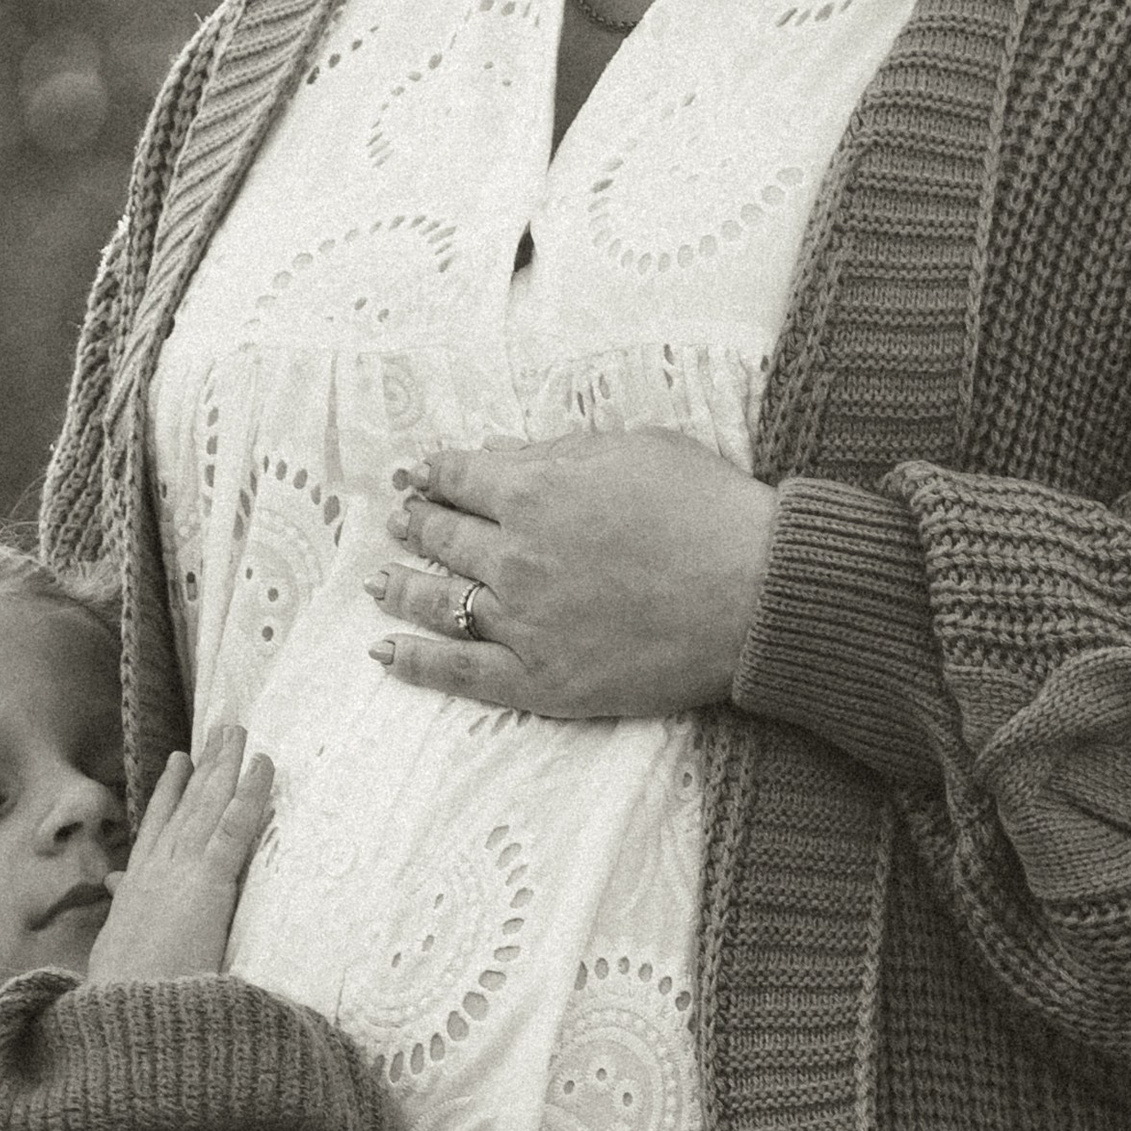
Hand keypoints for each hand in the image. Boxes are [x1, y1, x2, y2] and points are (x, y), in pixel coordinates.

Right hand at [84, 723, 274, 988]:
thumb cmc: (127, 1000)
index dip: (170, 792)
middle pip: (186, 807)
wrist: (129, 1024)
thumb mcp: (116, 949)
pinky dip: (248, 795)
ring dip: (226, 767)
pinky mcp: (207, 888)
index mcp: (138, 890)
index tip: (180, 760)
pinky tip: (262, 766)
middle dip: (205, 767)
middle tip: (223, 729)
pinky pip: (233, 830)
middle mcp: (156, 872)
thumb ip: (123, 910)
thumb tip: (117, 885)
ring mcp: (180, 876)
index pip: (157, 828)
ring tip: (240, 733)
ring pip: (207, 808)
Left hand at [368, 432, 778, 721]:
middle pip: (445, 536)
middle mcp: (514, 554)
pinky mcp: (536, 679)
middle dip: (417, 524)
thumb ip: (560, 453)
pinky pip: (458, 671)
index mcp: (536, 489)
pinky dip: (414, 661)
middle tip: (399, 521)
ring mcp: (520, 620)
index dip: (435, 473)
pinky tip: (384, 653)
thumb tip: (501, 453)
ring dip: (402, 586)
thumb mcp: (635, 450)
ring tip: (379, 580)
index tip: (415, 474)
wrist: (751, 593)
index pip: (464, 476)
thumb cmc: (707, 510)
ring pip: (439, 601)